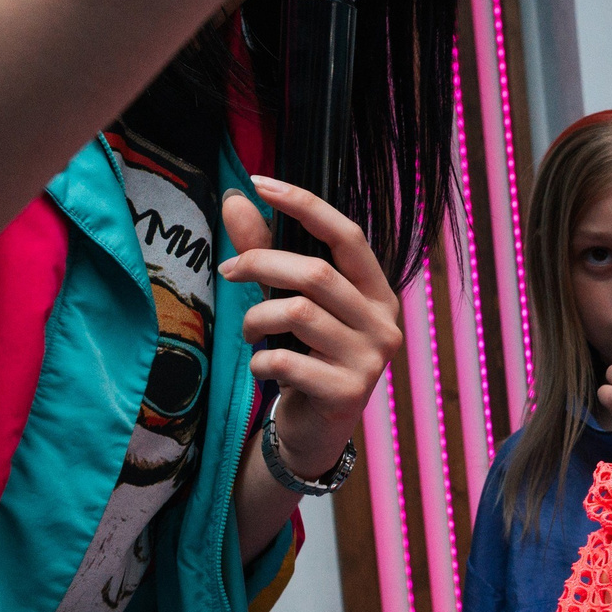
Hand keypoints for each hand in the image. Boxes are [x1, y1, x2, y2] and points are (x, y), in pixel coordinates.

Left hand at [220, 176, 405, 472]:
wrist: (316, 430)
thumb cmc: (306, 356)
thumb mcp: (287, 301)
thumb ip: (266, 252)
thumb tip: (235, 199)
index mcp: (377, 292)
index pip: (347, 235)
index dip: (304, 205)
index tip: (259, 182)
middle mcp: (383, 322)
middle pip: (316, 273)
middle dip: (260, 264)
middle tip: (228, 271)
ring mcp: (371, 360)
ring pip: (298, 313)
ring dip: (255, 318)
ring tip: (247, 332)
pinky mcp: (348, 393)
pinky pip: (287, 360)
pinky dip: (261, 360)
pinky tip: (262, 367)